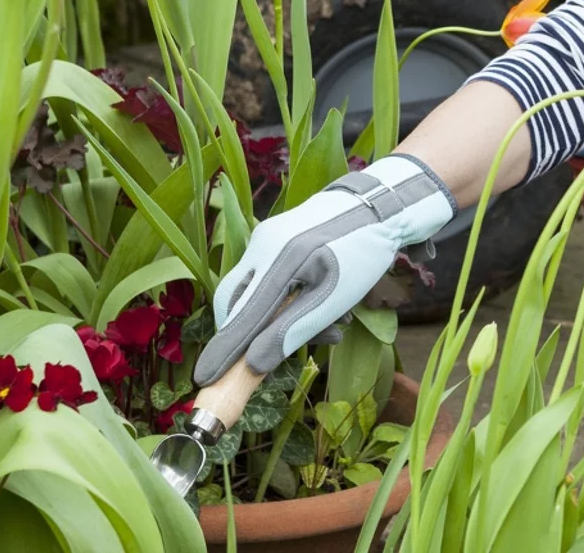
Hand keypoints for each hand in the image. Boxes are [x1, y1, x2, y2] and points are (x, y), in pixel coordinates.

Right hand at [192, 154, 455, 383]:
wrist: (379, 204)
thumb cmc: (362, 253)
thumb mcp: (335, 298)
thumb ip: (294, 330)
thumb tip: (254, 365)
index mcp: (280, 259)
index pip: (242, 317)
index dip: (224, 351)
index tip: (204, 379)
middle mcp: (263, 246)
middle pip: (235, 303)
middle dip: (250, 335)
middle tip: (268, 359)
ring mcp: (265, 238)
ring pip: (254, 292)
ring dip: (281, 319)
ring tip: (332, 329)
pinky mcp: (273, 237)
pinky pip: (266, 277)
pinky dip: (287, 300)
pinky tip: (323, 308)